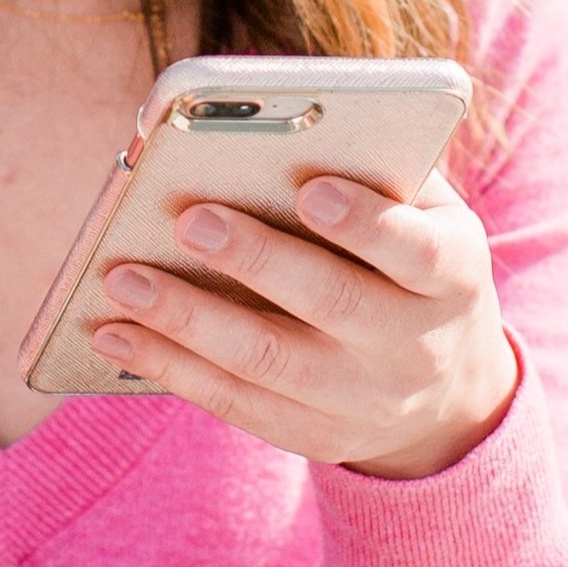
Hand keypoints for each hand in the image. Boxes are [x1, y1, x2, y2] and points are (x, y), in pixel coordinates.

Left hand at [84, 172, 518, 479]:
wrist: (449, 392)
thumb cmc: (414, 263)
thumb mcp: (430, 216)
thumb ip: (380, 174)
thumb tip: (292, 130)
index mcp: (452, 276)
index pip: (414, 250)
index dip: (364, 223)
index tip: (308, 188)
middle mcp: (415, 346)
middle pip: (331, 303)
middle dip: (254, 260)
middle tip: (189, 219)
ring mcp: (363, 401)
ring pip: (266, 361)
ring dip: (186, 320)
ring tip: (122, 278)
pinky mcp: (314, 436)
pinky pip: (234, 403)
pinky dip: (169, 368)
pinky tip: (115, 334)